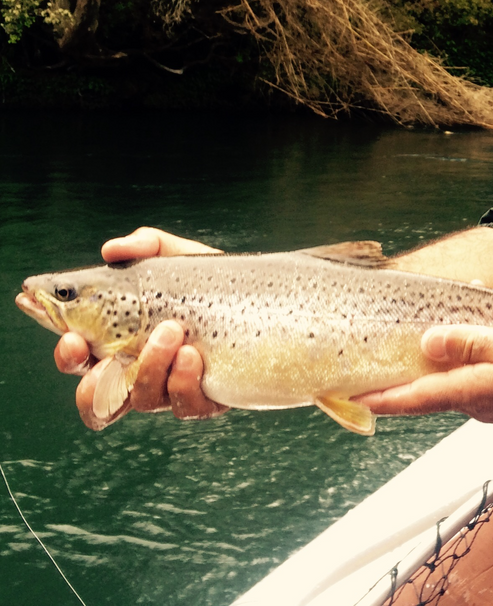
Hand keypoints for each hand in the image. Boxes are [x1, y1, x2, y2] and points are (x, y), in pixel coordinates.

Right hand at [54, 227, 227, 429]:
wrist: (267, 296)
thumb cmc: (211, 279)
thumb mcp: (179, 255)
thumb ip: (145, 245)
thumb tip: (111, 249)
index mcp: (121, 340)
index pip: (81, 357)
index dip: (68, 354)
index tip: (70, 336)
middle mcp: (140, 370)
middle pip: (96, 398)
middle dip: (90, 385)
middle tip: (104, 353)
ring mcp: (173, 388)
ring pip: (142, 400)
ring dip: (149, 367)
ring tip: (170, 330)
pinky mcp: (207, 399)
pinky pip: (186, 406)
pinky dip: (184, 381)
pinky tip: (193, 354)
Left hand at [355, 322, 492, 434]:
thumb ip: (469, 343)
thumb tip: (427, 342)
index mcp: (474, 390)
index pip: (416, 397)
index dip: (383, 398)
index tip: (353, 399)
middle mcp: (478, 404)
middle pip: (428, 396)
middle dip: (397, 389)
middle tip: (368, 378)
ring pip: (450, 392)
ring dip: (425, 381)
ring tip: (405, 364)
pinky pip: (471, 389)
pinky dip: (454, 376)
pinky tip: (455, 361)